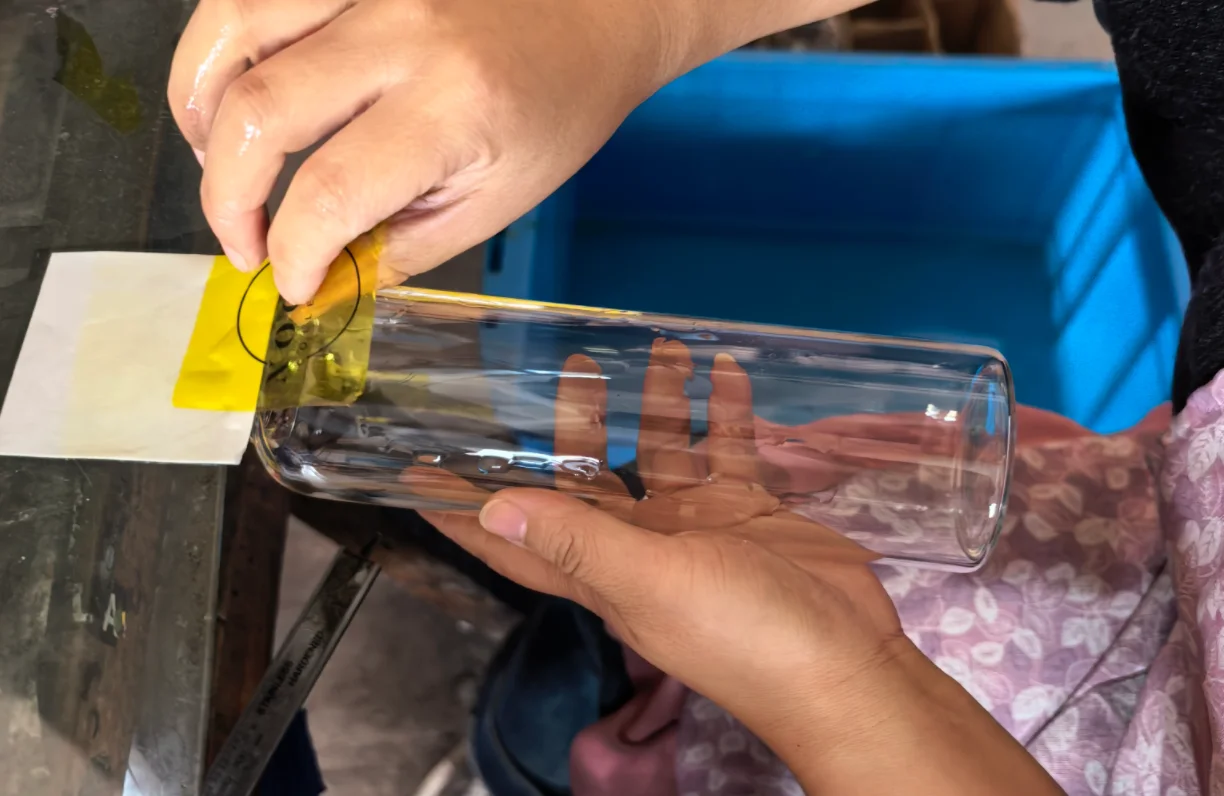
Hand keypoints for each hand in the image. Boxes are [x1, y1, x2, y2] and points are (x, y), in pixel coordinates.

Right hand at [168, 0, 862, 301]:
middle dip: (226, 197)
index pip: (331, 192)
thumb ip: (404, 244)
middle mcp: (403, 33)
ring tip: (215, 168)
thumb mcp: (497, 200)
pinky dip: (218, 49)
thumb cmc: (558, 109)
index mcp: (453, 108)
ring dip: (198, 112)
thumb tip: (323, 279)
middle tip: (242, 243)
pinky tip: (228, 96)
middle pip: (259, 112)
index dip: (292, 252)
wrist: (598, 13)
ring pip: (231, 32)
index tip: (291, 284)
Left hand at [418, 341, 1063, 794]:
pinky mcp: (749, 511)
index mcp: (600, 570)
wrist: (841, 661)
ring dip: (659, 401)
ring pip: (664, 451)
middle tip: (570, 365)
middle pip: (591, 476)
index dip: (465, 508)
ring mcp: (697, 526)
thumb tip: (490, 511)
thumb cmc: (740, 632)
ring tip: (661, 347)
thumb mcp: (650, 581)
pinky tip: (725, 369)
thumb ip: (577, 540)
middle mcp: (640, 545)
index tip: (422, 470)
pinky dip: (726, 411)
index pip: (514, 537)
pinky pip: (729, 449)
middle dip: (576, 423)